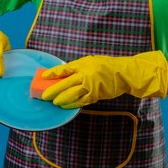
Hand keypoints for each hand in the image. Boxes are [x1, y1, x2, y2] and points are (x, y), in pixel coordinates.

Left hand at [41, 51, 167, 108]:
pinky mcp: (95, 95)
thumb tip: (63, 75)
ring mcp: (90, 86)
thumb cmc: (107, 65)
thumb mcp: (91, 61)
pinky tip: (65, 106)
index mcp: (82, 65)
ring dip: (61, 100)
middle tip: (45, 96)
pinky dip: (72, 104)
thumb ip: (78, 68)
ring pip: (71, 95)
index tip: (44, 76)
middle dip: (53, 91)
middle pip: (65, 84)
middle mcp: (85, 75)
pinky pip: (81, 102)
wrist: (124, 73)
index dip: (52, 74)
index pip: (64, 69)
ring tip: (54, 102)